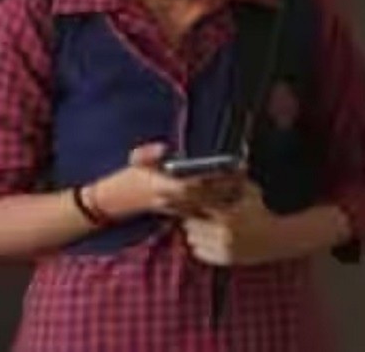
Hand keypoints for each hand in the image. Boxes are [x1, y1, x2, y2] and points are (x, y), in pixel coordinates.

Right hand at [91, 143, 245, 219]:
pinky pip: (205, 210)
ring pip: (209, 205)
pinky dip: (219, 204)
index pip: (198, 183)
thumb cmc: (130, 178)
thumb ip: (147, 154)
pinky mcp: (182, 214)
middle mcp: (176, 201)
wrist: (117, 203)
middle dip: (229, 187)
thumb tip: (163, 149)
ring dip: (227, 196)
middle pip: (210, 196)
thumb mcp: (135, 161)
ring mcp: (179, 210)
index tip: (235, 167)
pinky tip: (234, 198)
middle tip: (247, 175)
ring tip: (247, 185)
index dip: (218, 176)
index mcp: (167, 187)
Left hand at [183, 182, 282, 265]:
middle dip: (193, 219)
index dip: (194, 205)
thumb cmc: (262, 212)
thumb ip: (237, 179)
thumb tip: (229, 164)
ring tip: (205, 227)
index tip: (197, 203)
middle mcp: (222, 233)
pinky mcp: (222, 258)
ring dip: (195, 233)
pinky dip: (200, 246)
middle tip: (200, 215)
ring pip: (192, 240)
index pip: (197, 210)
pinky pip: (198, 252)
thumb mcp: (251, 192)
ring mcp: (221, 248)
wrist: (275, 238)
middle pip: (190, 226)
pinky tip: (210, 239)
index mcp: (227, 216)